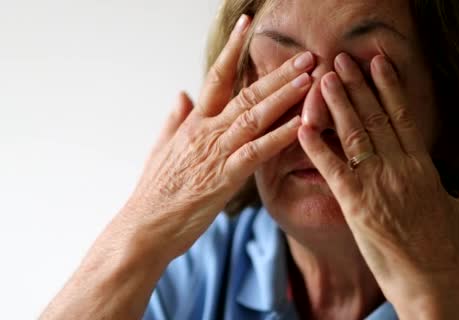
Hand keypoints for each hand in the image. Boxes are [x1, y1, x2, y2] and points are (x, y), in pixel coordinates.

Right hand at [121, 15, 314, 259]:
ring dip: (284, 96)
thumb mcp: (161, 149)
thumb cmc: (154, 193)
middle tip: (305, 54)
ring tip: (309, 78)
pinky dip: (279, 137)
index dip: (233, 48)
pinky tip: (301, 124)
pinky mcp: (224, 178)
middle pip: (245, 92)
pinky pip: (256, 152)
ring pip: (254, 116)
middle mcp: (206, 131)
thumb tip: (181, 94)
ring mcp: (215, 153)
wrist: (143, 228)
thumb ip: (175, 119)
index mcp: (194, 122)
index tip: (248, 25)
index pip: (216, 76)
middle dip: (278, 72)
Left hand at [298, 53, 458, 317]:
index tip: (378, 63)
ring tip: (325, 79)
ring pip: (354, 135)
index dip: (389, 87)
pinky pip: (333, 168)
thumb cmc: (450, 250)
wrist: (432, 283)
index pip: (404, 116)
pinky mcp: (356, 205)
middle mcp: (400, 168)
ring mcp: (377, 185)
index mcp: (423, 166)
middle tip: (342, 60)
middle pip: (375, 117)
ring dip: (337, 105)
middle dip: (357, 86)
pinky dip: (317, 146)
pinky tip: (303, 126)